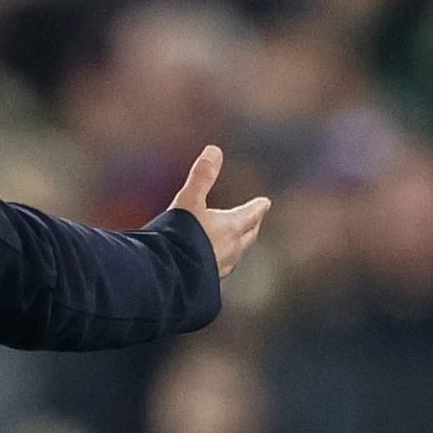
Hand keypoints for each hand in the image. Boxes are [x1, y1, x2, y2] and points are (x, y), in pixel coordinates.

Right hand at [169, 145, 268, 278]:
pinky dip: (219, 263)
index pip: (251, 214)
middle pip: (249, 236)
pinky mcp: (208, 282)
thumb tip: (214, 149)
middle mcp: (231, 249)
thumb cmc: (180, 236)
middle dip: (253, 226)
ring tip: (234, 244)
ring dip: (237, 247)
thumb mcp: (188, 201)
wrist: (168, 274)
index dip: (258, 207)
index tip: (265, 202)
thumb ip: (201, 177)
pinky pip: (219, 270)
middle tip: (255, 222)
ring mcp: (220, 268)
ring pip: (236, 255)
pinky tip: (211, 266)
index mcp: (231, 227)